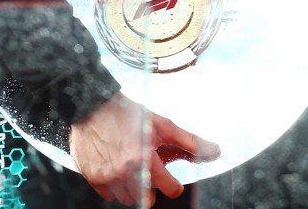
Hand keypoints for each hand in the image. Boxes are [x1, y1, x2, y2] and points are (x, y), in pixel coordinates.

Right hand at [70, 92, 220, 205]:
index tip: (173, 181)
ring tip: (133, 166)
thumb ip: (190, 142)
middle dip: (152, 188)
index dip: (174, 185)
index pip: (169, 189)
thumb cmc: (129, 115)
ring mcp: (106, 177)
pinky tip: (118, 167)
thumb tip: (215, 151)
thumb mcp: (163, 126)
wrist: (94, 108)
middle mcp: (123, 172)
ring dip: (133, 188)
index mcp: (143, 159)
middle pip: (146, 200)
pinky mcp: (92, 179)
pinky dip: (116, 186)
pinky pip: (110, 195)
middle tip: (150, 170)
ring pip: (127, 199)